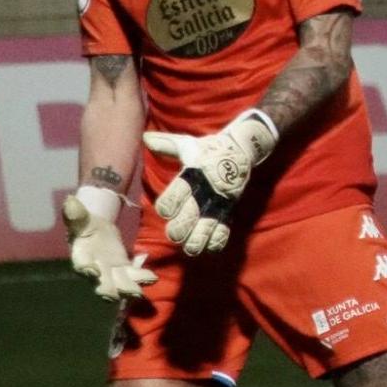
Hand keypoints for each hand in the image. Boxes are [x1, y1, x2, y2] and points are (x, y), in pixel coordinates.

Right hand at [62, 187, 156, 301]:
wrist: (97, 229)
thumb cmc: (85, 225)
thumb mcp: (80, 218)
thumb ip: (76, 213)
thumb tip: (69, 201)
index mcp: (81, 256)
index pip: (82, 264)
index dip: (86, 269)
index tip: (93, 271)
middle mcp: (95, 270)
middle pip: (100, 283)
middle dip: (108, 290)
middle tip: (115, 295)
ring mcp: (111, 272)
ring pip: (119, 284)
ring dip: (128, 289)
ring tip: (138, 293)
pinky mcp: (125, 269)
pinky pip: (134, 275)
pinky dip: (142, 277)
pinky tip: (152, 277)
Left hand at [143, 109, 278, 254]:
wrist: (241, 149)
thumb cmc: (209, 149)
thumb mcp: (187, 144)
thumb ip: (165, 144)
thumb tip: (144, 138)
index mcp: (193, 173)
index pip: (177, 194)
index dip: (167, 206)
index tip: (164, 210)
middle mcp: (206, 190)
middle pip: (190, 216)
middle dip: (179, 229)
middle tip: (174, 234)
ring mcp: (219, 201)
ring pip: (207, 227)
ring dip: (196, 240)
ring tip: (189, 248)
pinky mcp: (230, 208)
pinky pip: (224, 229)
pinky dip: (216, 241)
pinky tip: (208, 247)